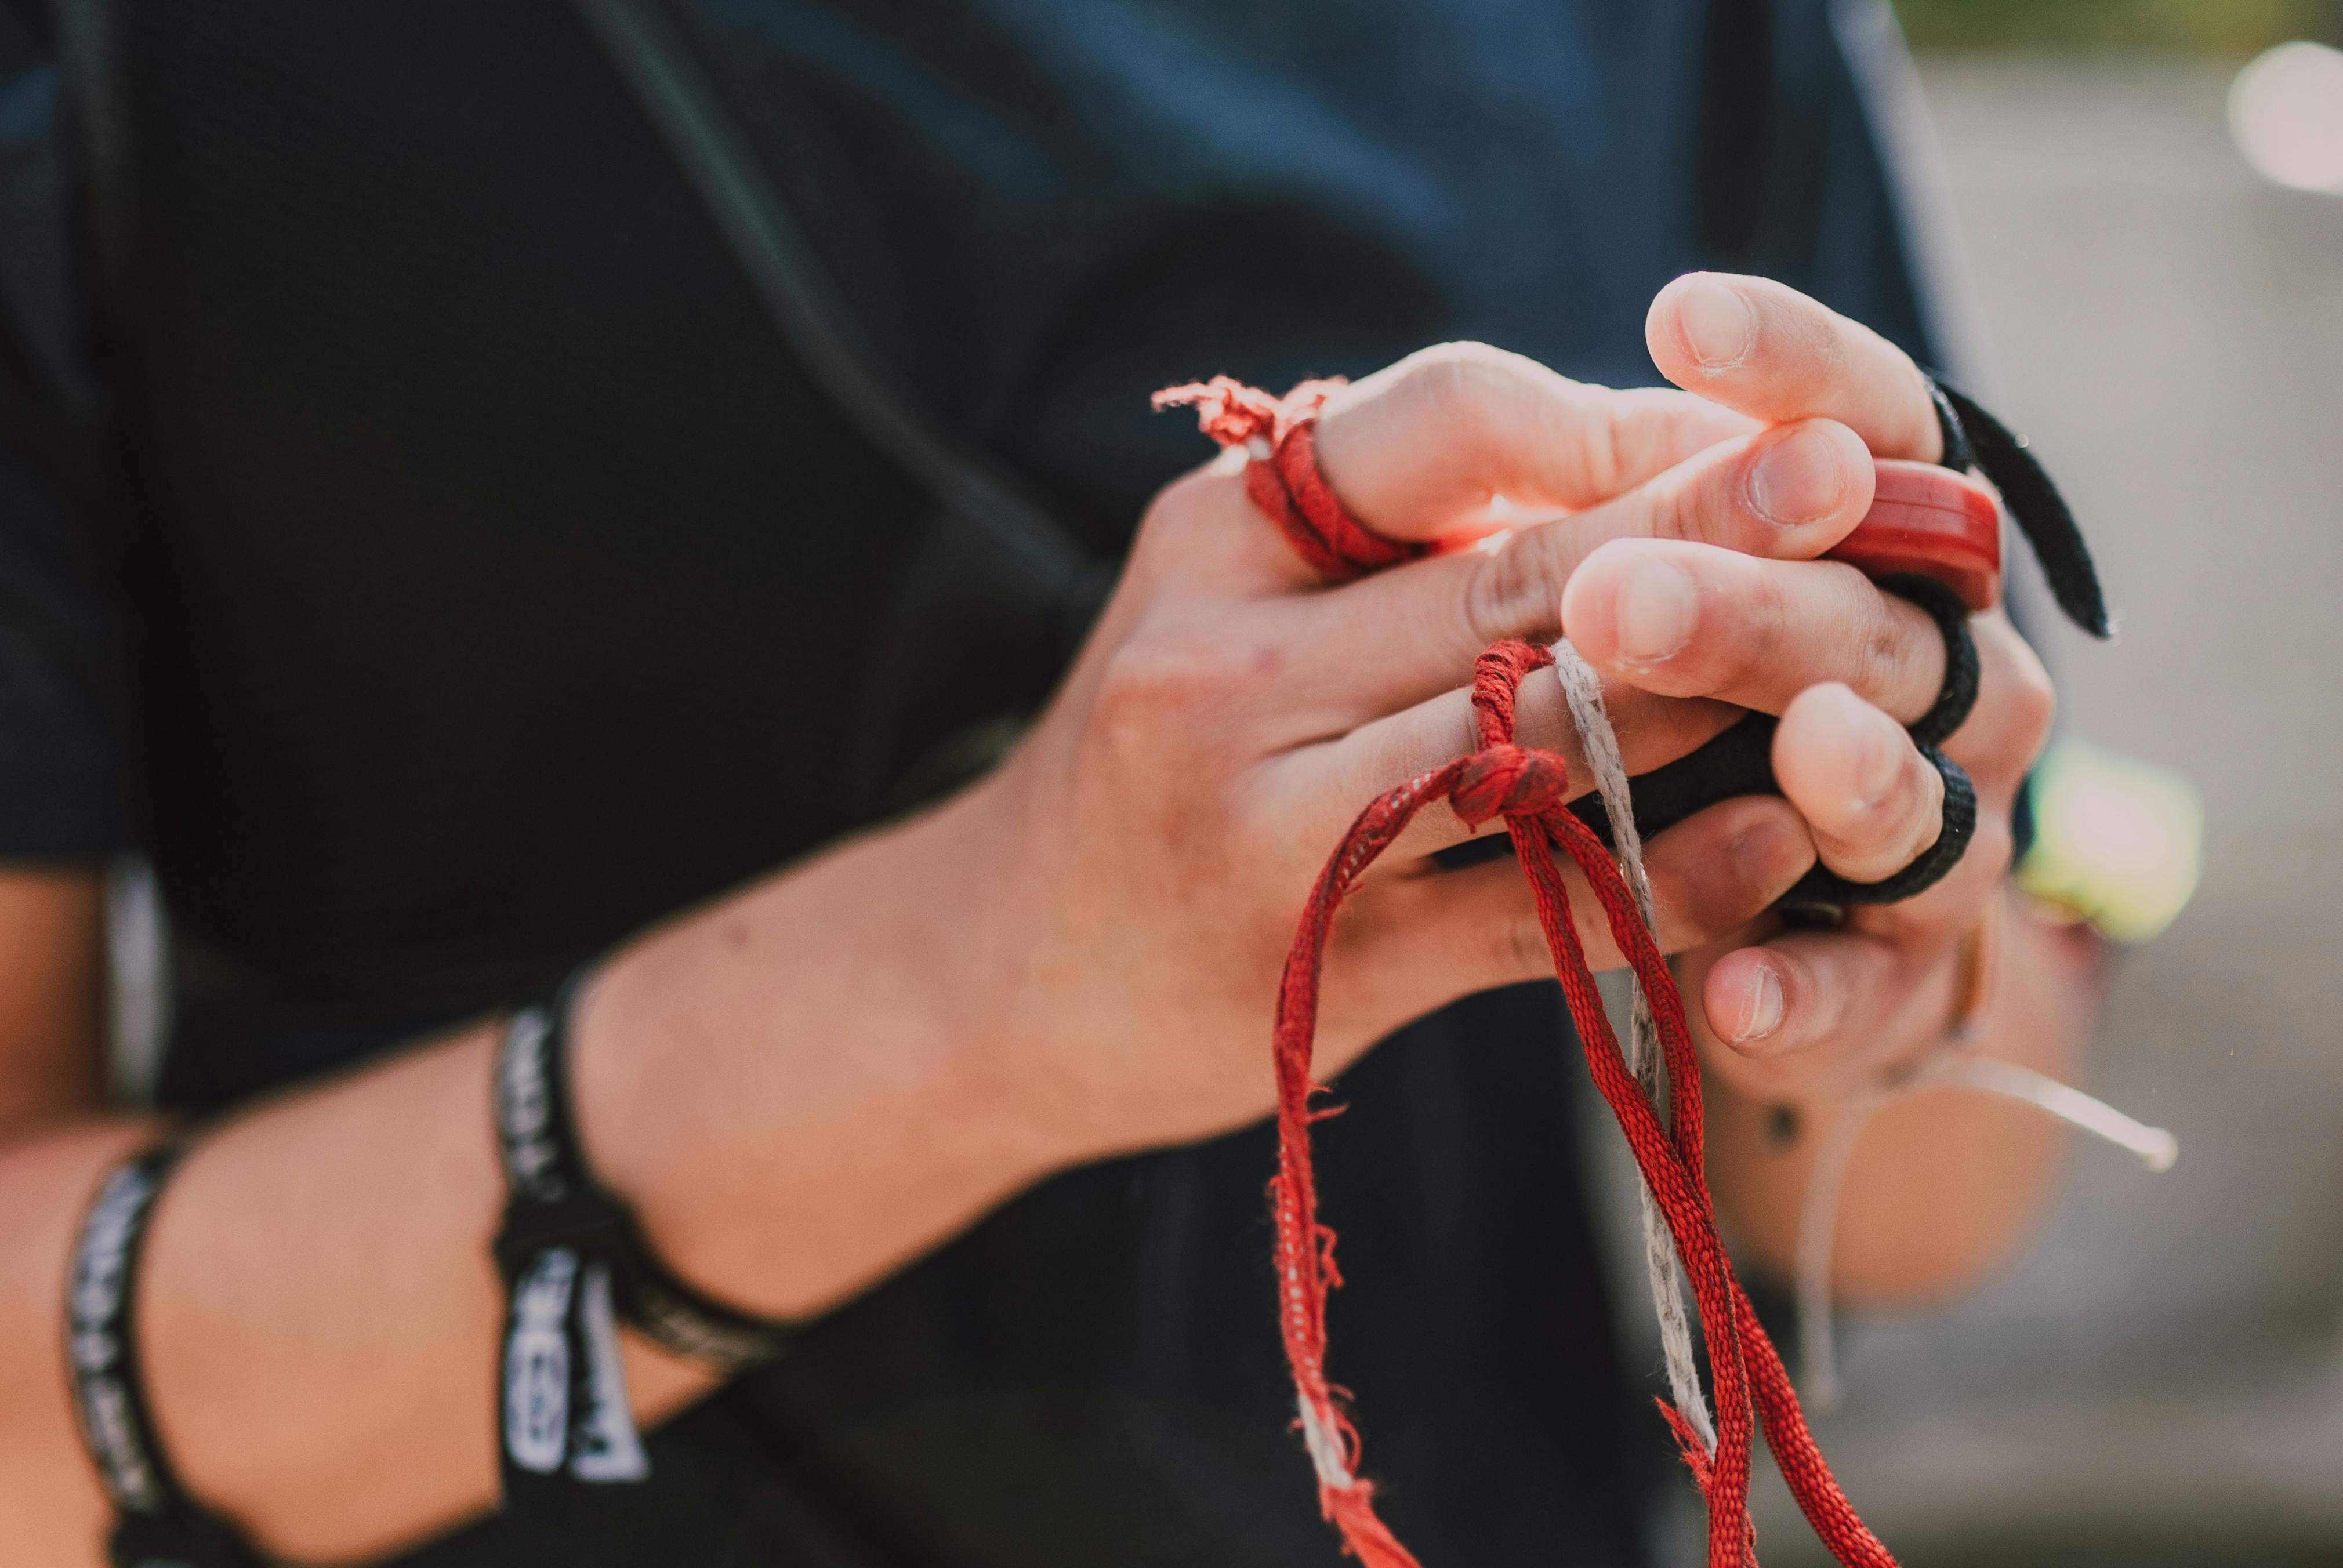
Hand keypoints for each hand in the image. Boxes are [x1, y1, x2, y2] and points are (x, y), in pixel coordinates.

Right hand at [935, 307, 1964, 1162]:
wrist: (994, 973)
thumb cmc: (1152, 757)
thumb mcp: (1219, 597)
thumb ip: (1386, 528)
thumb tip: (1635, 447)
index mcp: (1213, 544)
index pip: (1442, 424)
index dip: (1613, 418)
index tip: (1748, 416)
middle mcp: (1223, 673)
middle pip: (1516, 580)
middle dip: (1711, 526)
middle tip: (1863, 482)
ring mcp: (1265, 833)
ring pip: (1538, 742)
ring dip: (1712, 700)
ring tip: (1865, 662)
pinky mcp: (1318, 973)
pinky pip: (1534, 912)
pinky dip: (1666, 874)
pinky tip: (1776, 842)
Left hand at [1560, 273, 2059, 1102]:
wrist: (1721, 896)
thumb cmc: (1638, 681)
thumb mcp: (1607, 569)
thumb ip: (1599, 496)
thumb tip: (1535, 424)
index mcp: (1883, 535)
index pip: (1869, 418)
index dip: (1792, 366)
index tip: (1675, 313)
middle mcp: (1942, 669)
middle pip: (1874, 617)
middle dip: (1756, 603)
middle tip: (1619, 597)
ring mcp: (1938, 829)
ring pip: (1911, 801)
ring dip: (1853, 778)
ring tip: (1803, 745)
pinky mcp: (1887, 983)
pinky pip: (1859, 996)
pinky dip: (1804, 996)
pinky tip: (1730, 994)